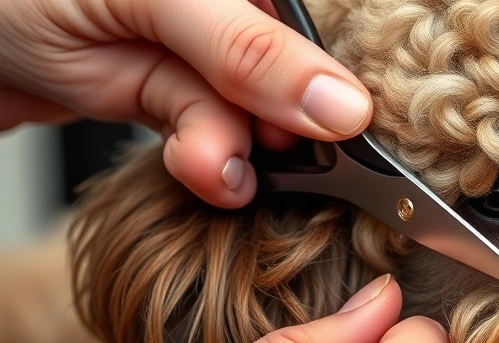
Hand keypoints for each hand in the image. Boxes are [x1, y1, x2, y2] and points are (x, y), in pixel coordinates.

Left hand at [0, 0, 372, 207]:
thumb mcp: (151, 1)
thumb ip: (248, 52)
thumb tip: (341, 105)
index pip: (318, 22)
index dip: (335, 76)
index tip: (346, 133)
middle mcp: (227, 6)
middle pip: (296, 72)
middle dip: (282, 124)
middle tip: (265, 153)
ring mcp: (198, 49)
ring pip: (254, 113)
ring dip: (236, 151)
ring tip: (208, 168)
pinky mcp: (169, 90)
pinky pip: (215, 134)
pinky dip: (208, 161)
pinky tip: (201, 170)